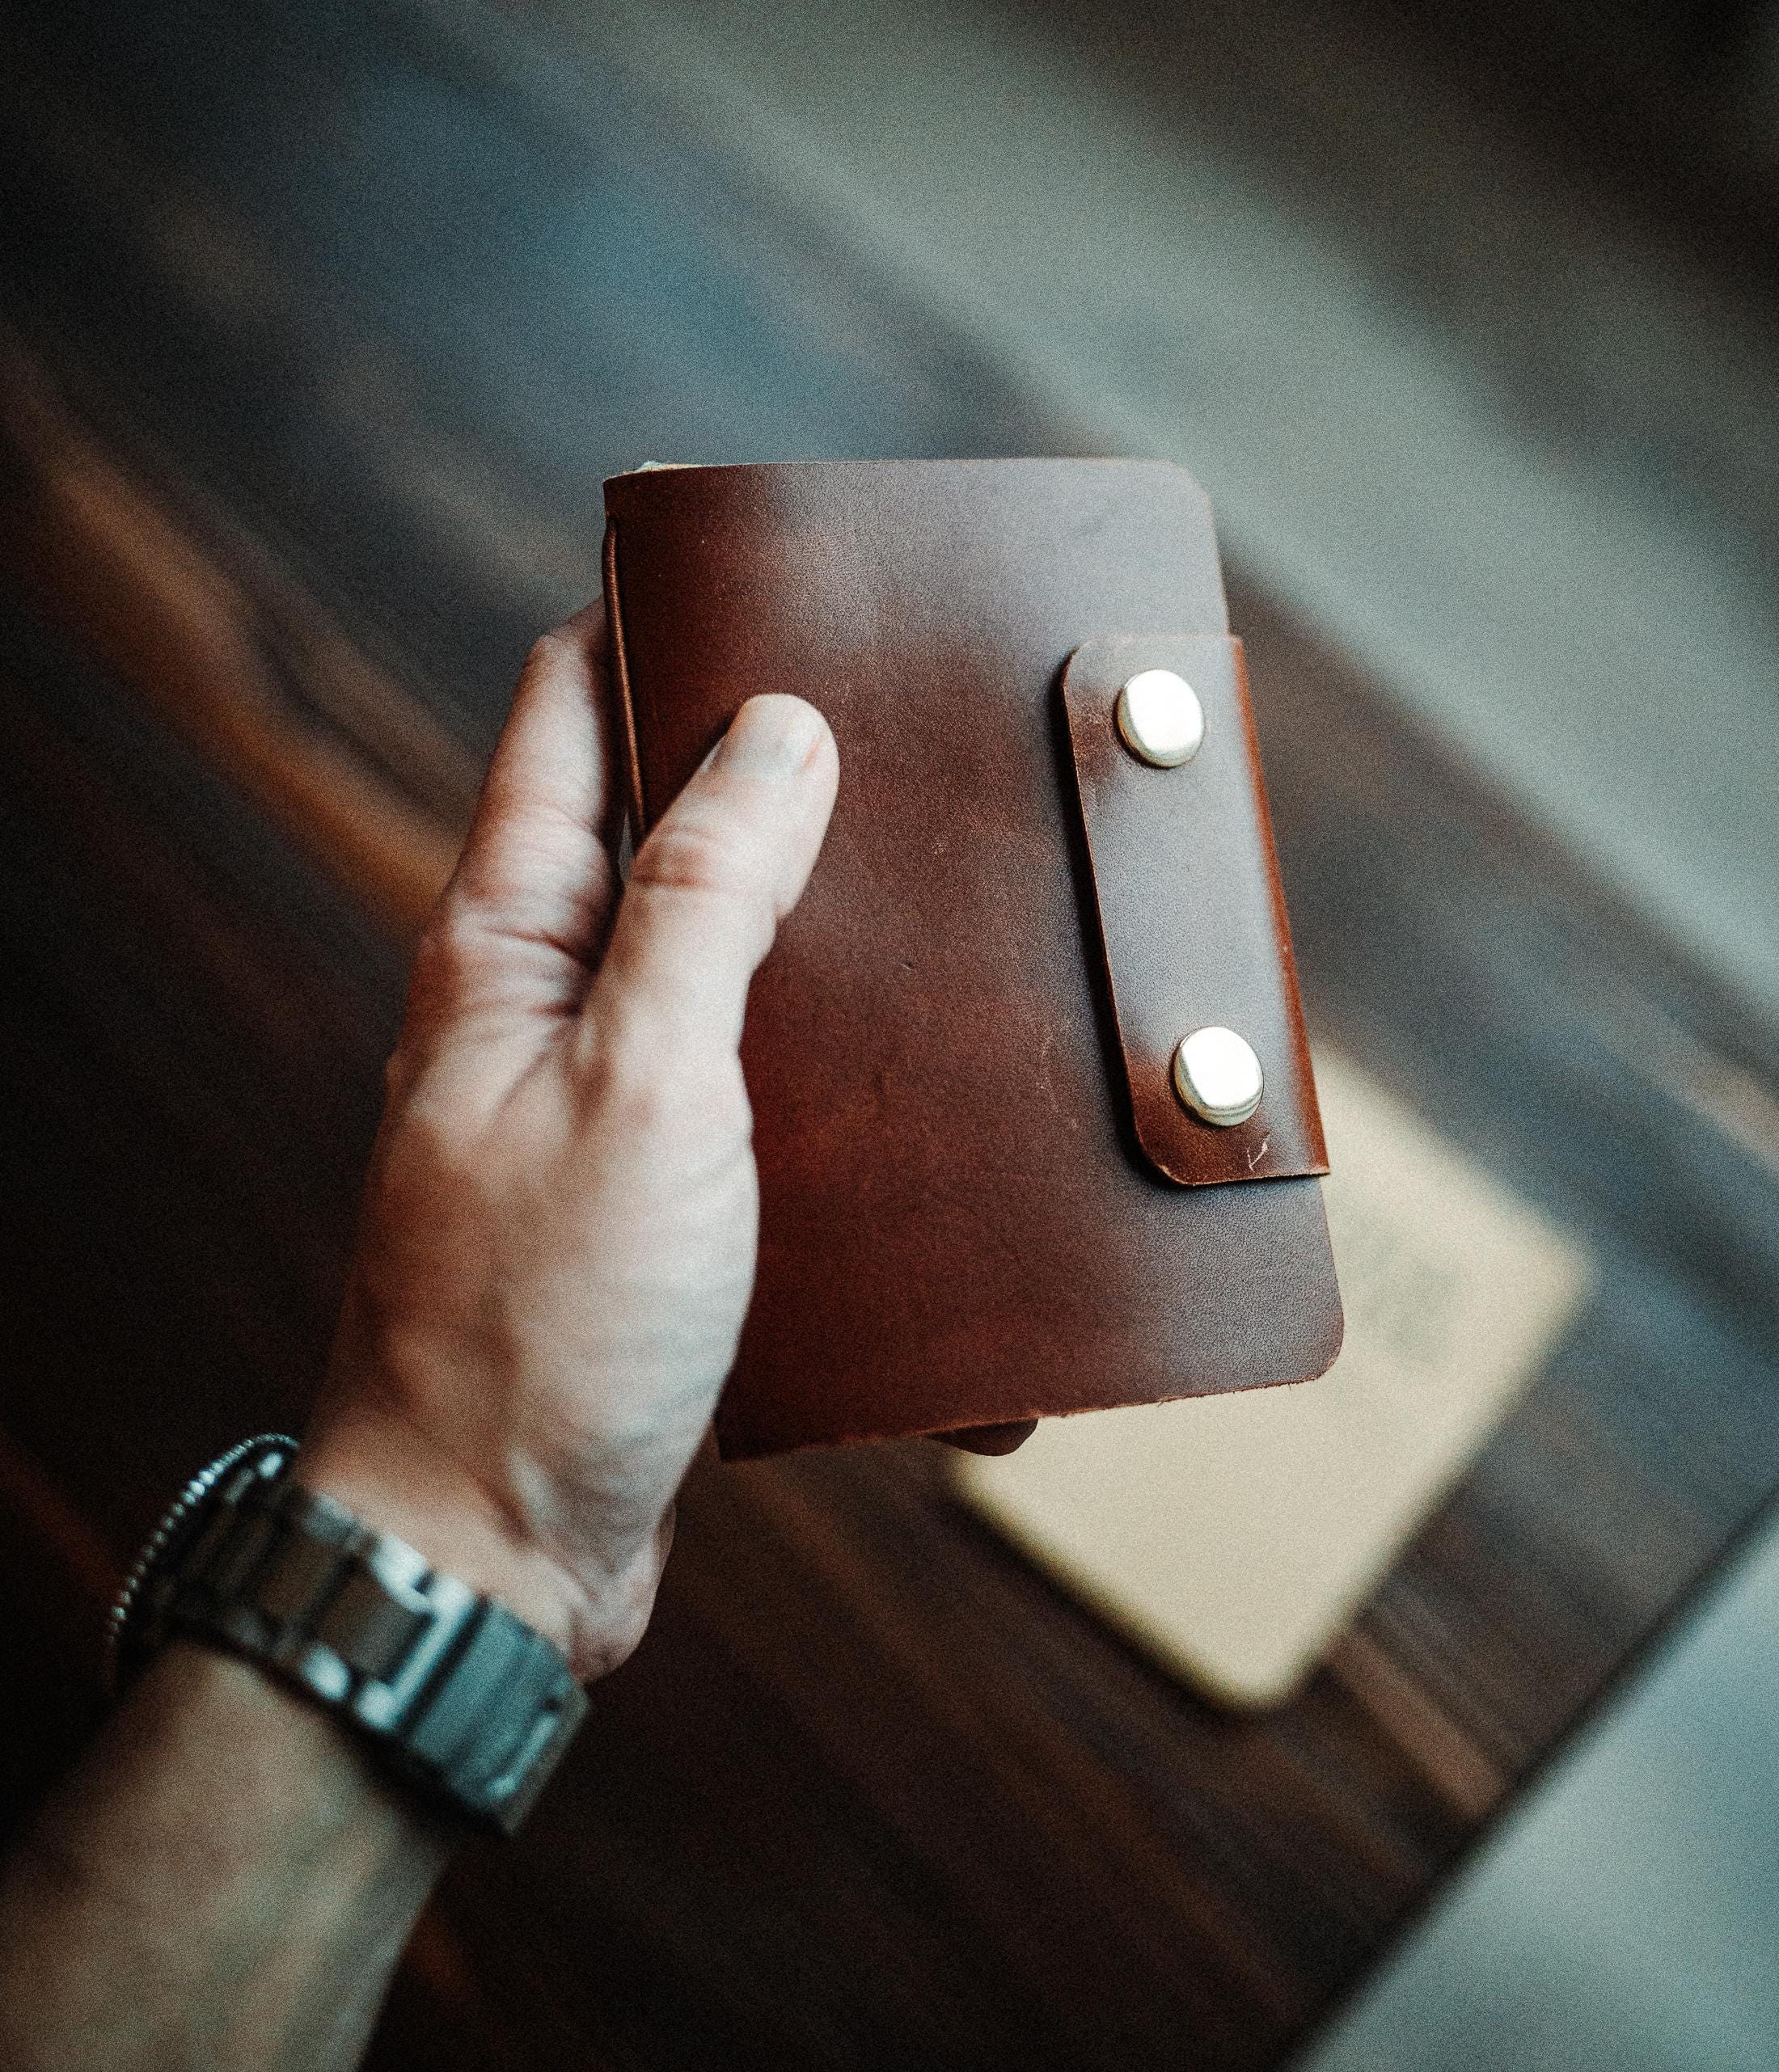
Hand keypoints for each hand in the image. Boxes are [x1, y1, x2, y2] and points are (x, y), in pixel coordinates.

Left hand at [299, 603, 837, 1681]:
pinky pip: (758, 1080)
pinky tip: (926, 1072)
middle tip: (905, 714)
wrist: (494, 1555)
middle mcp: (547, 1000)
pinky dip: (836, 1057)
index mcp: (510, 942)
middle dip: (772, 757)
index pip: (564, 713)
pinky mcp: (664, 1193)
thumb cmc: (539, 1322)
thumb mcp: (644, 1084)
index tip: (761, 560)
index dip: (650, 621)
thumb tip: (776, 729)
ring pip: (724, 952)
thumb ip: (707, 901)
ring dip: (822, 914)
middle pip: (658, 820)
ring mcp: (603, 1096)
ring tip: (947, 882)